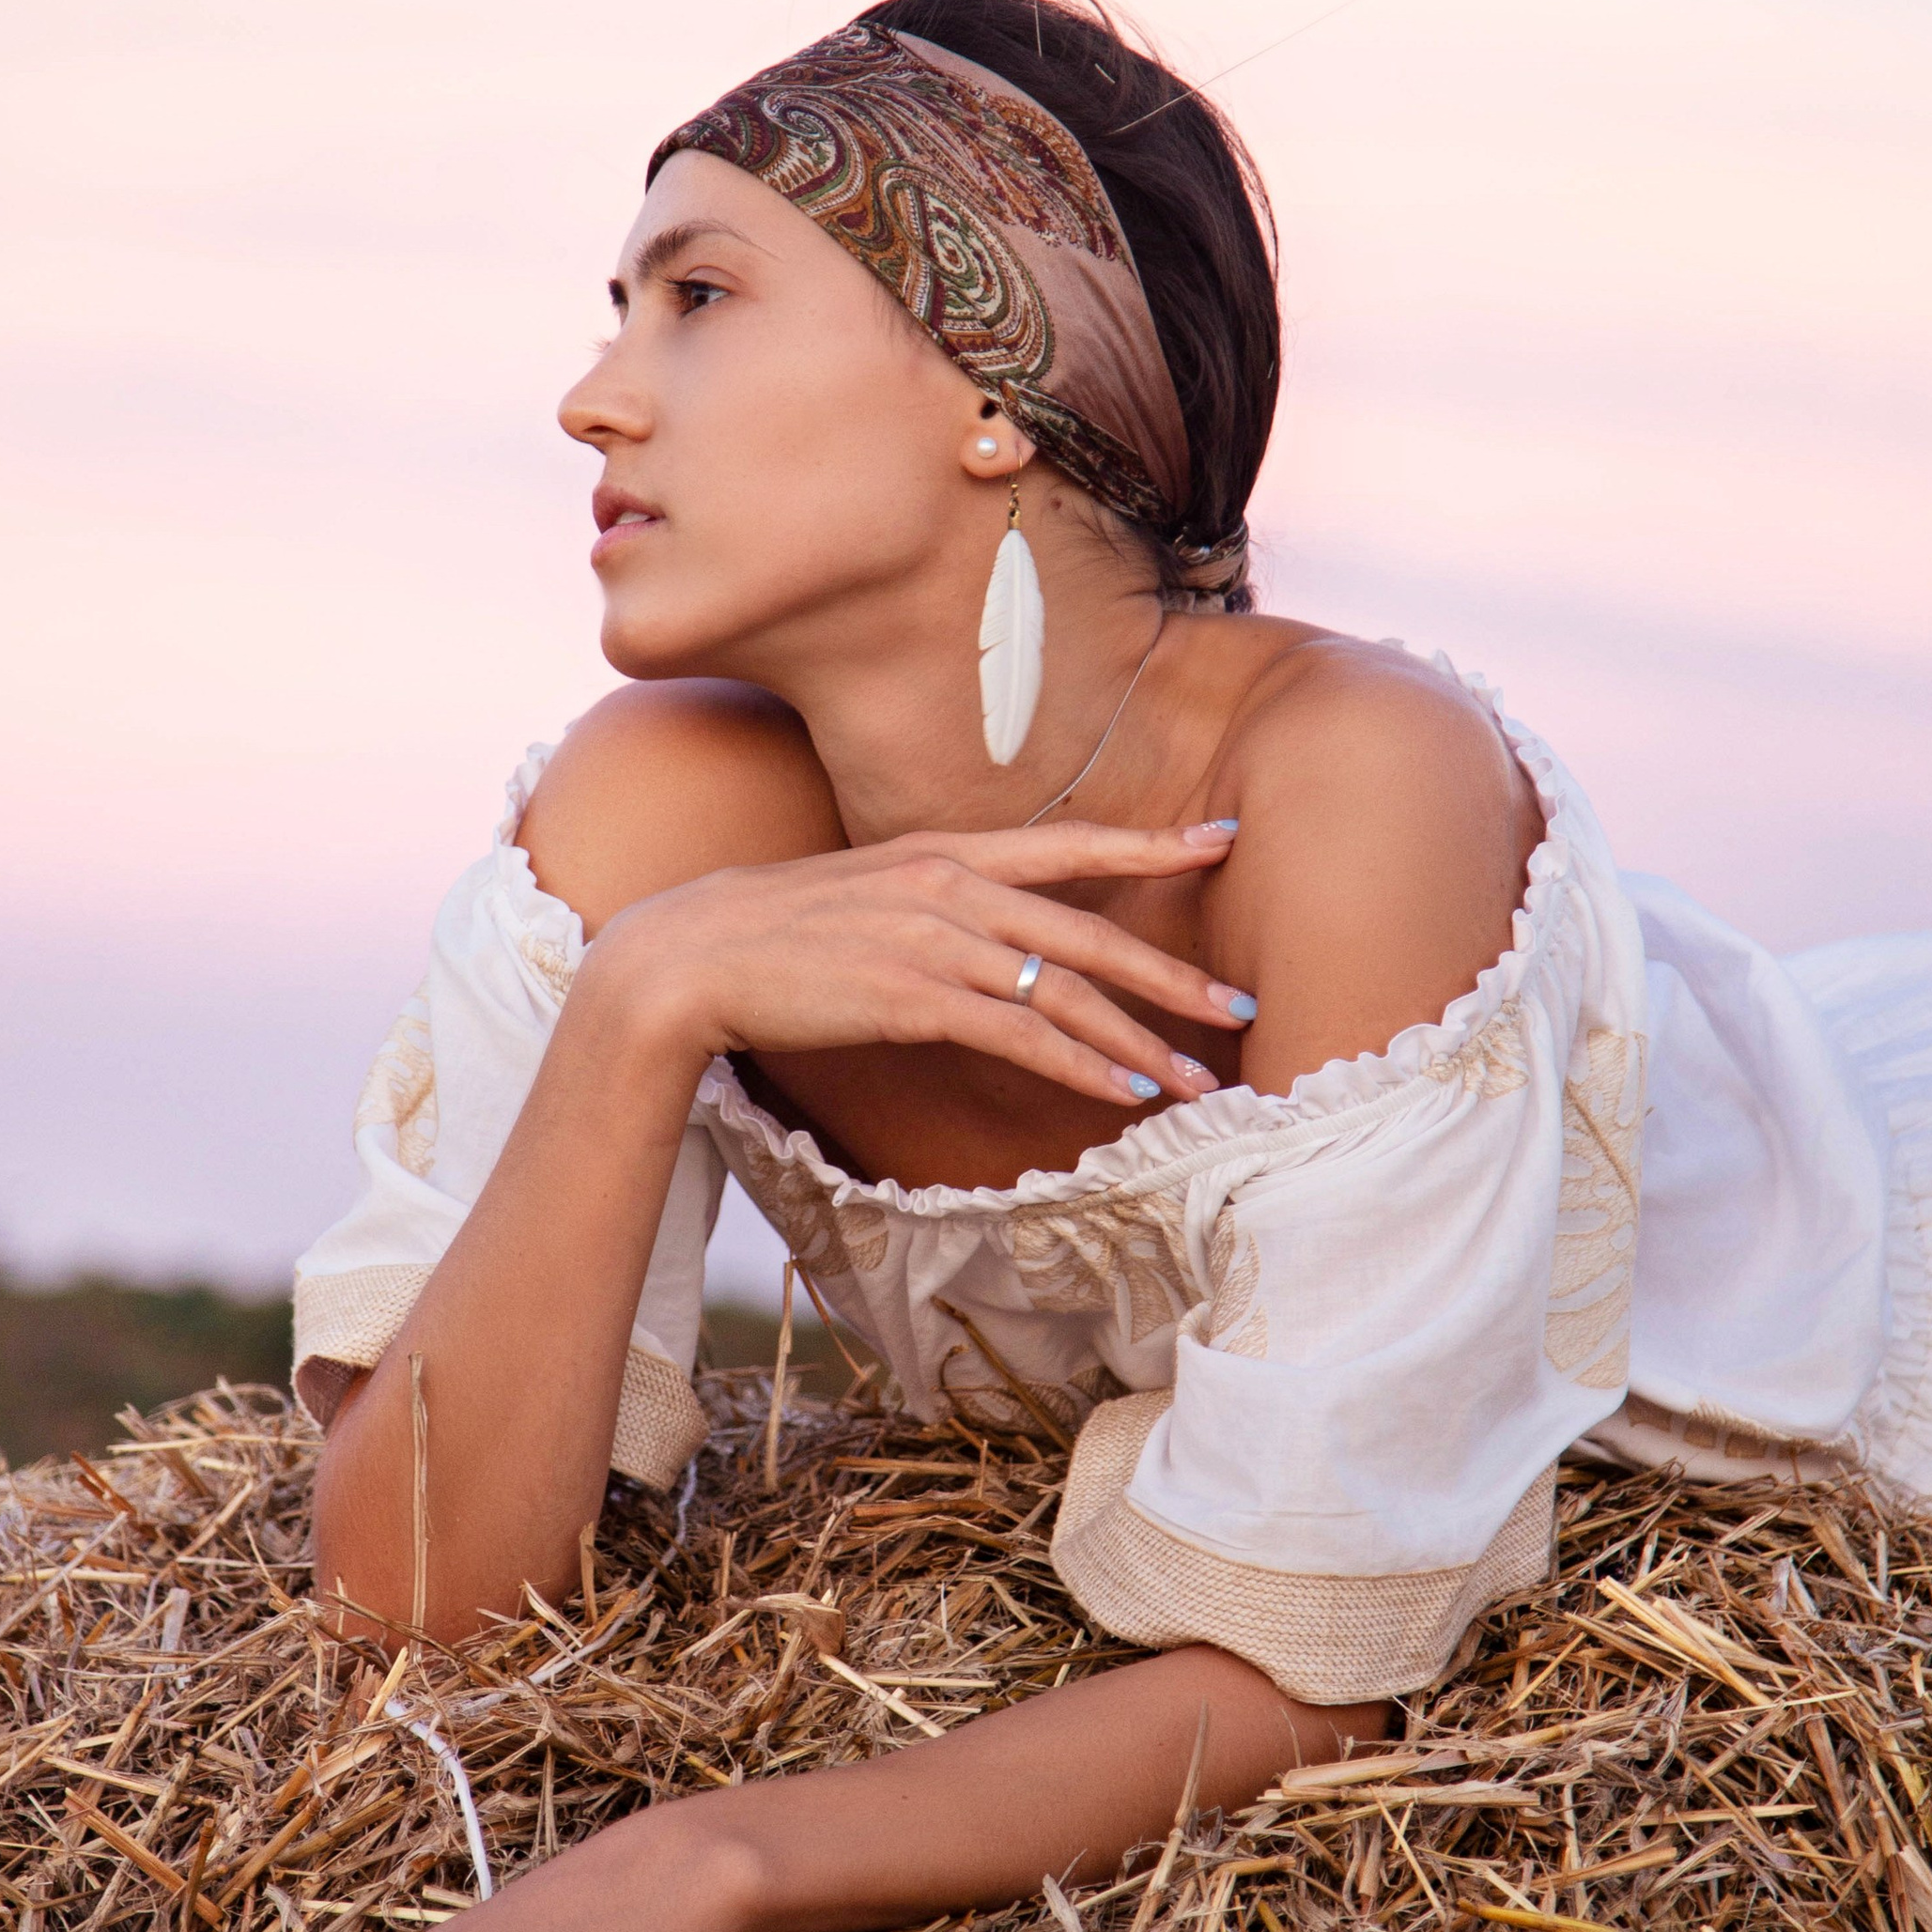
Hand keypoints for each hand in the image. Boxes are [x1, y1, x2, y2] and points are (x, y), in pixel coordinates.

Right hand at [588, 819, 1245, 1113]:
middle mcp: (950, 886)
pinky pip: (1020, 1034)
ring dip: (1142, 1040)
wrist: (691, 955)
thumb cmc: (774, 935)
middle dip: (1174, 973)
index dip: (1151, 842)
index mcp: (943, 851)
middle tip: (1240, 1005)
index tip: (1222, 842)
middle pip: (1089, 929)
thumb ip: (934, 903)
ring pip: (1067, 990)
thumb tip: (984, 936)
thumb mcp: (867, 895)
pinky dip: (1080, 1063)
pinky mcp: (913, 998)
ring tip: (1199, 1078)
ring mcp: (933, 940)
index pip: (1070, 841)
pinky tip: (1122, 1090)